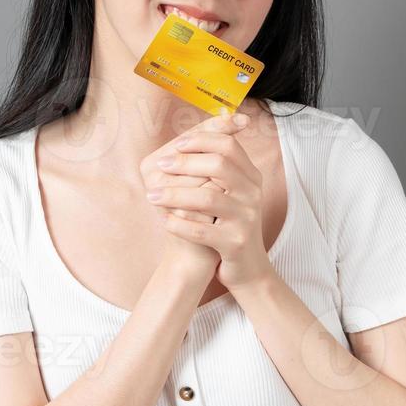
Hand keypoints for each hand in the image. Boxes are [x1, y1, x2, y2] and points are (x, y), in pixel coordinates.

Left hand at [146, 108, 274, 291]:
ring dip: (174, 194)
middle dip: (185, 163)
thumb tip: (186, 137)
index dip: (201, 140)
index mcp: (251, 177)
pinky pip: (201, 230)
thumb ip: (215, 166)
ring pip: (207, 198)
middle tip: (160, 166)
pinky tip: (165, 221)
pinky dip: (179, 225)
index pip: (229, 145)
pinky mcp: (234, 243)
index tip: (177, 144)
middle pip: (220, 165)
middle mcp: (253, 194)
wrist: (247, 267)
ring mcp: (245, 219)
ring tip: (152, 195)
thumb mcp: (229, 192)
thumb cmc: (228, 223)